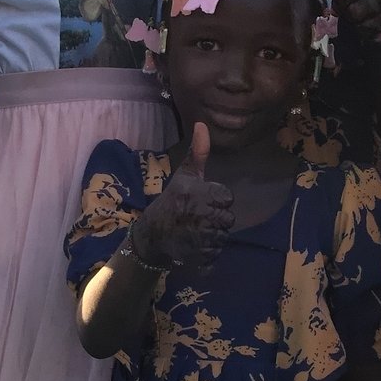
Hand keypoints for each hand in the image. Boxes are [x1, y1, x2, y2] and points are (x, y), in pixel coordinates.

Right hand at [132, 123, 232, 269]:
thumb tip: (202, 124)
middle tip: (198, 218)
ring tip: (196, 231)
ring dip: (213, 237)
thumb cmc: (172, 200)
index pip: (227, 199)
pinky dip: (208, 253)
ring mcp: (199, 237)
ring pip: (223, 238)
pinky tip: (195, 246)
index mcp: (199, 193)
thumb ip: (198, 152)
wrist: (151, 233)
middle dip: (216, 220)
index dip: (217, 201)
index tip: (202, 202)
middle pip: (228, 220)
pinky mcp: (198, 256)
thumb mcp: (184, 175)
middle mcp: (200, 215)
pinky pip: (216, 255)